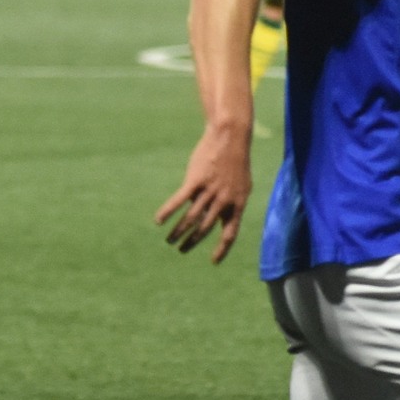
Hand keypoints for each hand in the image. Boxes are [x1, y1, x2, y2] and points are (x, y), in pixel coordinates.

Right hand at [155, 125, 252, 263]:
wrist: (230, 138)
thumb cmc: (235, 161)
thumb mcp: (241, 185)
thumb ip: (230, 202)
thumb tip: (218, 217)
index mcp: (238, 203)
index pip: (231, 233)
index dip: (222, 249)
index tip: (213, 261)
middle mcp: (225, 200)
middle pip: (206, 228)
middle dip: (193, 242)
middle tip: (182, 250)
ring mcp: (210, 190)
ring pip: (191, 217)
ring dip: (179, 231)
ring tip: (169, 240)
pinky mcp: (196, 180)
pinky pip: (179, 200)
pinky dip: (168, 212)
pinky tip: (158, 221)